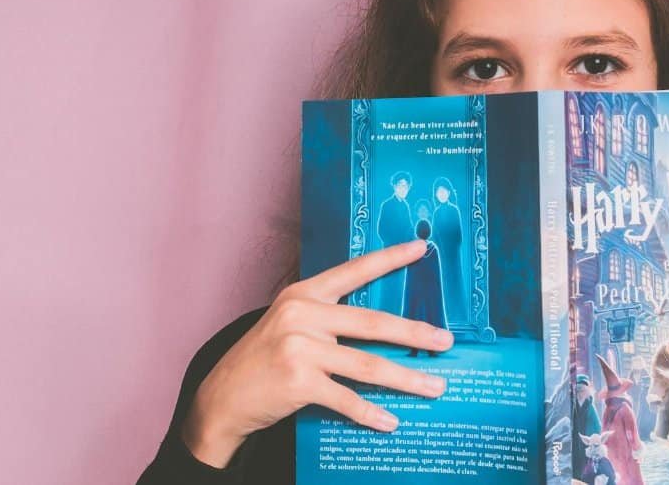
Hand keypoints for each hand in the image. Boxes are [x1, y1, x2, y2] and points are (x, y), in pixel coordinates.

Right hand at [181, 239, 453, 466]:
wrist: (222, 397)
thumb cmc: (264, 359)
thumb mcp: (291, 324)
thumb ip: (329, 319)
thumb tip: (386, 331)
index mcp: (305, 293)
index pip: (355, 271)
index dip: (390, 259)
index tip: (421, 249)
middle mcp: (302, 314)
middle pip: (373, 323)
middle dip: (415, 333)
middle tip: (446, 341)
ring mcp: (299, 348)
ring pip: (368, 365)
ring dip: (407, 379)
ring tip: (435, 386)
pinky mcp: (297, 381)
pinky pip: (347, 398)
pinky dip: (372, 412)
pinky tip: (391, 420)